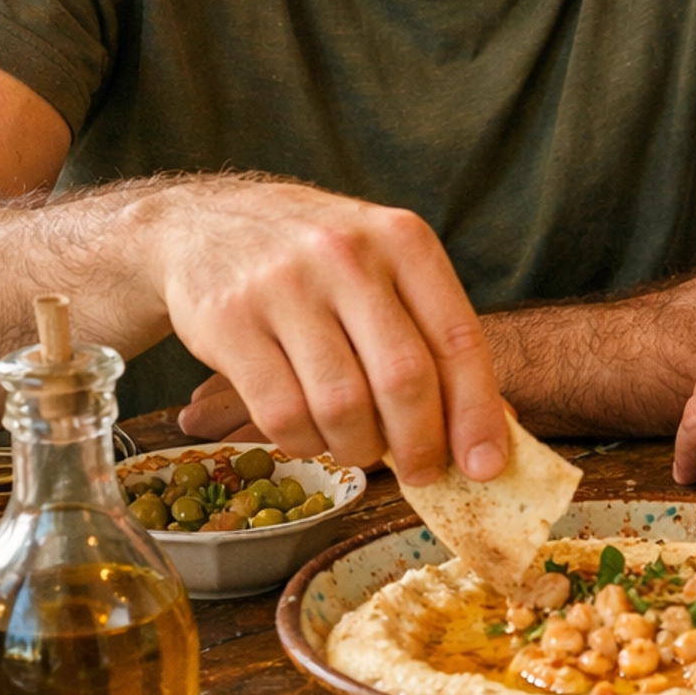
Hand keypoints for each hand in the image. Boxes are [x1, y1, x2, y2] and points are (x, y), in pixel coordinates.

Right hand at [143, 178, 508, 484]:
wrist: (202, 222)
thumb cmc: (313, 257)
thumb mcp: (381, 263)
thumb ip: (430, 331)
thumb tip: (492, 426)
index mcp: (402, 239)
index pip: (457, 338)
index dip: (476, 413)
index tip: (485, 466)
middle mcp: (347, 255)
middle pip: (404, 379)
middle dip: (421, 444)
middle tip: (422, 472)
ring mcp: (284, 286)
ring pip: (343, 406)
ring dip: (359, 448)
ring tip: (359, 446)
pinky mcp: (230, 321)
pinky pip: (283, 415)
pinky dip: (306, 443)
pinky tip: (312, 433)